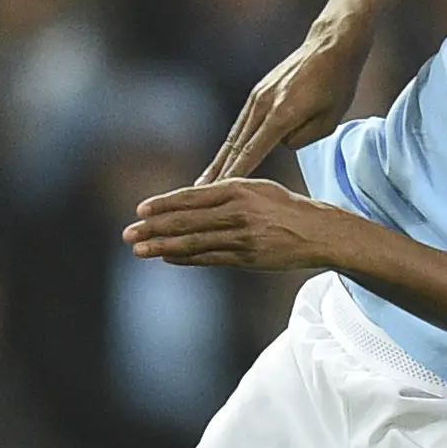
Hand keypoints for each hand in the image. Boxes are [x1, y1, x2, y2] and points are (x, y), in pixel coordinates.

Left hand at [124, 176, 339, 271]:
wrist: (318, 232)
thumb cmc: (285, 208)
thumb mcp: (256, 189)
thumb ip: (225, 192)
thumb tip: (190, 199)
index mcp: (237, 189)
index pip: (191, 197)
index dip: (163, 204)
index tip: (140, 210)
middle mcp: (237, 212)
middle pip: (186, 220)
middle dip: (153, 228)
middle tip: (128, 233)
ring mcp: (241, 237)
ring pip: (193, 242)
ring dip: (162, 246)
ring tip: (139, 250)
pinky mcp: (247, 258)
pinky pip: (209, 258)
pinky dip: (185, 259)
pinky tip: (167, 258)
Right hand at [206, 25, 365, 187]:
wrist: (330, 46)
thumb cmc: (337, 84)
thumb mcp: (329, 120)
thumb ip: (301, 139)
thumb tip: (281, 143)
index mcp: (282, 114)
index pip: (252, 151)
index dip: (235, 173)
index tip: (219, 190)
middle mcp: (263, 105)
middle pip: (235, 145)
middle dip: (218, 170)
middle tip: (199, 192)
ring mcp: (258, 96)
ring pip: (235, 134)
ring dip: (220, 158)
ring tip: (205, 180)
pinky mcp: (259, 92)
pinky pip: (242, 123)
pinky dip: (232, 142)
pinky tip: (225, 155)